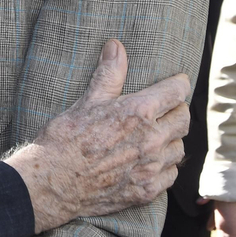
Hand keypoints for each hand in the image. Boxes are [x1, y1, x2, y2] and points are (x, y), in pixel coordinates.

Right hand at [5, 39, 189, 231]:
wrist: (52, 183)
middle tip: (164, 109)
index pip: (177, 91)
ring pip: (179, 148)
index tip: (176, 83)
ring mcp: (151, 167)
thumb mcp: (86, 102)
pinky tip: (150, 162)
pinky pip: (170, 175)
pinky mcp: (147, 190)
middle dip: (176, 110)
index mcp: (139, 112)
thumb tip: (116, 46)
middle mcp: (152, 139)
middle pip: (184, 119)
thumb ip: (109, 74)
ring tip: (155, 137)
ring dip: (171, 140)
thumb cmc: (65, 139)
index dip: (179, 84)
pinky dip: (164, 167)